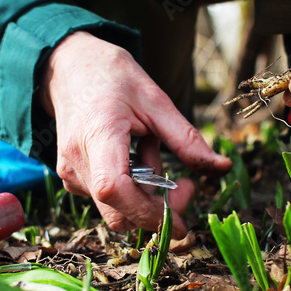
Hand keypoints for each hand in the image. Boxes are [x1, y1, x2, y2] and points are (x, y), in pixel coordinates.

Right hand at [39, 32, 230, 236]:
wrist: (68, 68)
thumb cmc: (112, 77)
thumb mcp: (156, 101)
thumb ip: (187, 140)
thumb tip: (222, 167)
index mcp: (97, 136)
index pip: (115, 190)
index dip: (148, 213)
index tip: (180, 222)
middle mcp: (77, 161)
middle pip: (118, 212)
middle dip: (158, 210)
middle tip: (188, 185)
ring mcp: (70, 173)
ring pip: (117, 208)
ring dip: (147, 193)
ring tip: (151, 148)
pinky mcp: (71, 178)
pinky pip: (107, 198)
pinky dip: (132, 186)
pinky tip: (134, 154)